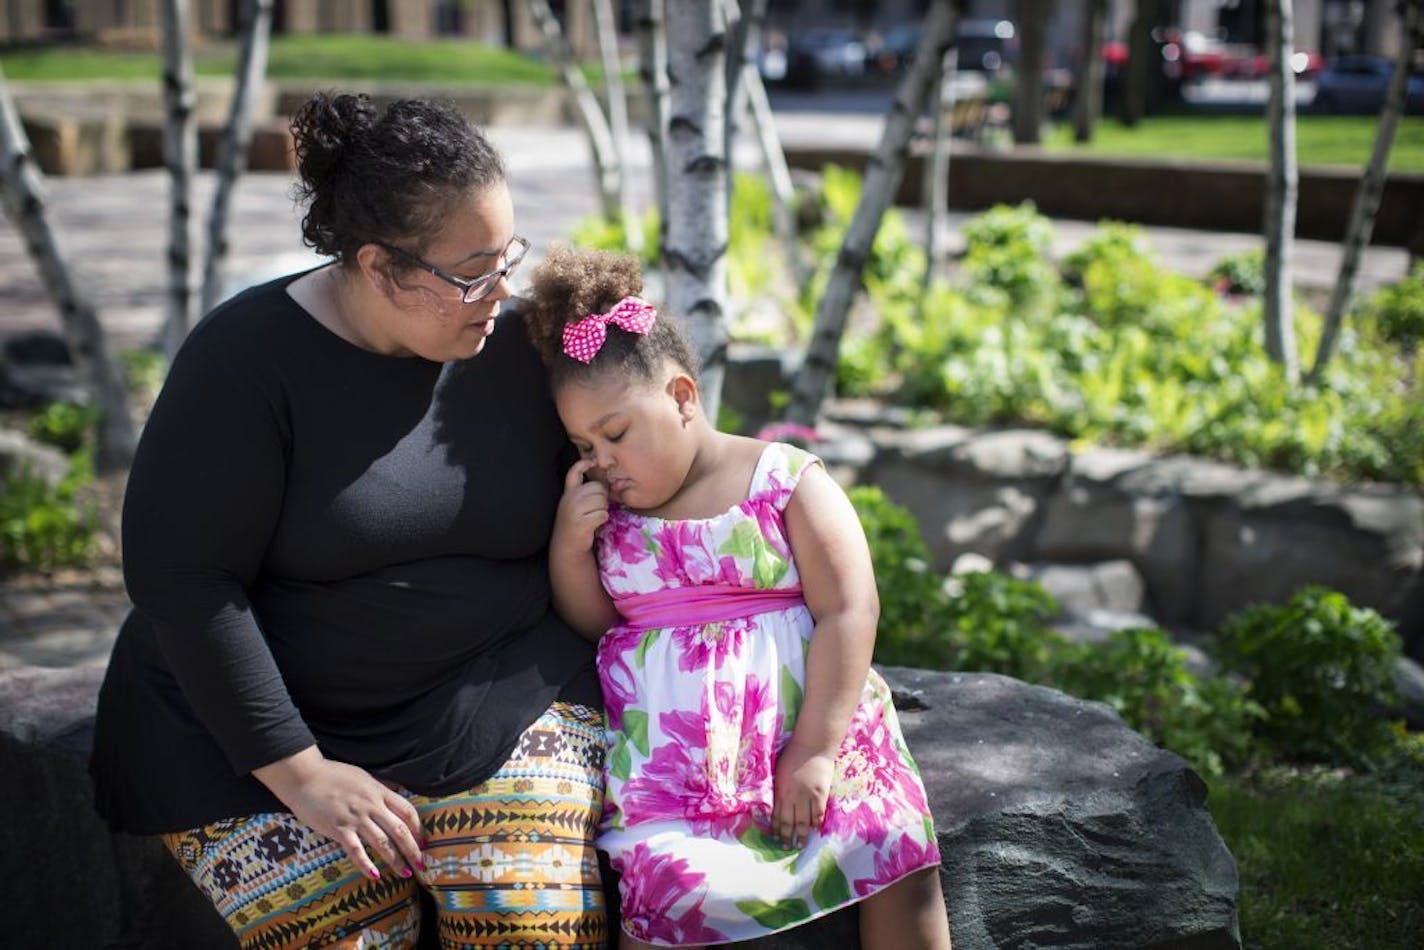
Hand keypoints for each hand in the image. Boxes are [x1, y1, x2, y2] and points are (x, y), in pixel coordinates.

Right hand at [253, 747, 424, 880]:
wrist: (304, 777)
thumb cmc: (333, 775)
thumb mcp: (363, 776)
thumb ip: (379, 788)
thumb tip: (396, 792)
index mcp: (379, 791)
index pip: (407, 811)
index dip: (418, 828)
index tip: (423, 841)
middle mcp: (371, 805)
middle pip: (399, 830)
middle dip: (413, 849)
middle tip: (421, 864)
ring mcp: (355, 818)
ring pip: (382, 842)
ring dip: (396, 860)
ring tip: (405, 872)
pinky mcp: (338, 829)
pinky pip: (356, 851)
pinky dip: (366, 864)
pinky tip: (374, 876)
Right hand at [553, 458, 609, 553]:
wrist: (567, 546)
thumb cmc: (576, 524)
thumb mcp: (575, 505)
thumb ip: (585, 492)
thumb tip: (604, 482)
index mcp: (568, 493)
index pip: (574, 473)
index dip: (583, 464)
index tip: (593, 461)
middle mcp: (569, 499)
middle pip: (598, 488)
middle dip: (602, 498)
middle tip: (594, 509)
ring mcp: (574, 510)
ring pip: (602, 501)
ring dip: (603, 510)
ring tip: (593, 517)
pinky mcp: (582, 522)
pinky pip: (603, 515)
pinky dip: (603, 520)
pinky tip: (594, 524)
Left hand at [772, 742, 835, 848]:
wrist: (812, 745)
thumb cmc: (793, 755)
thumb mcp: (780, 773)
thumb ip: (779, 789)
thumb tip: (777, 804)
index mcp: (780, 791)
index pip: (776, 815)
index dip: (776, 828)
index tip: (775, 838)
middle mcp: (792, 796)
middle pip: (789, 821)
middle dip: (786, 836)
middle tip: (786, 847)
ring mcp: (807, 796)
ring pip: (803, 821)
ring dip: (801, 835)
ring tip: (800, 845)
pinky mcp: (820, 794)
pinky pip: (818, 813)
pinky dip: (815, 823)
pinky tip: (813, 829)